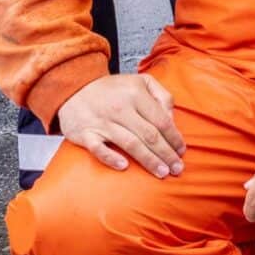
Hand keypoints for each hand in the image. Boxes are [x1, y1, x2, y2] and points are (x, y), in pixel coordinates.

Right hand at [55, 73, 185, 175]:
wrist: (73, 89)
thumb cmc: (112, 89)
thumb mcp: (141, 82)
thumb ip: (161, 96)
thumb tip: (172, 119)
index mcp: (136, 94)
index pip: (161, 121)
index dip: (174, 138)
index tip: (181, 151)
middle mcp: (120, 108)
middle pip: (149, 135)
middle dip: (166, 154)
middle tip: (177, 168)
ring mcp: (102, 122)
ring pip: (130, 144)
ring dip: (148, 160)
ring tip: (162, 173)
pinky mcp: (85, 134)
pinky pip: (98, 149)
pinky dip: (111, 158)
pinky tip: (124, 167)